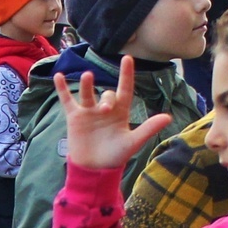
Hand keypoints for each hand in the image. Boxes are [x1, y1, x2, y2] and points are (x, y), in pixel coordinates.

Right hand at [51, 56, 172, 172]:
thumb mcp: (132, 142)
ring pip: (88, 93)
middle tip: (103, 110)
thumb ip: (148, 128)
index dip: (126, 74)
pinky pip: (67, 100)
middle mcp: (105, 109)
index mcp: (121, 113)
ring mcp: (89, 112)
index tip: (127, 58)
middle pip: (107, 94)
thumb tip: (168, 117)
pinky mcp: (75, 117)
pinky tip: (58, 76)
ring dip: (87, 84)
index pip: (125, 89)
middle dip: (106, 99)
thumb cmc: (115, 157)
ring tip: (88, 76)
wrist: (94, 170)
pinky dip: (62, 89)